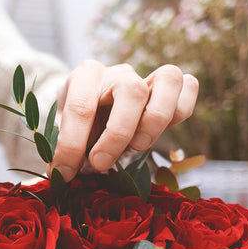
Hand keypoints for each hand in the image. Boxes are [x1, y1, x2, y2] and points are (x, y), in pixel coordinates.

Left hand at [49, 60, 197, 180]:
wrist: (93, 107)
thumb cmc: (78, 123)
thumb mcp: (61, 132)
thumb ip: (62, 149)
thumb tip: (58, 175)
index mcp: (85, 76)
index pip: (80, 107)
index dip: (72, 146)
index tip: (64, 174)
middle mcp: (118, 72)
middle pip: (132, 91)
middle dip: (118, 135)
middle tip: (100, 164)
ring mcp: (146, 76)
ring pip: (170, 79)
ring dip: (155, 121)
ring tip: (136, 147)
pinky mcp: (167, 88)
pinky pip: (188, 86)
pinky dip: (181, 110)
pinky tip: (158, 132)